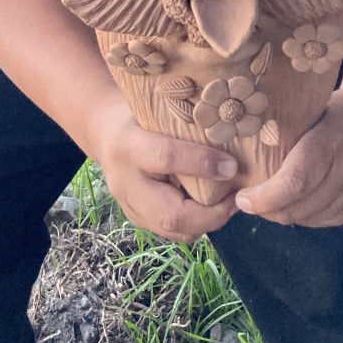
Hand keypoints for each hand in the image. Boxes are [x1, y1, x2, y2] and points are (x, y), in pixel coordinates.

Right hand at [94, 101, 237, 241]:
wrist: (105, 136)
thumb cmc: (138, 115)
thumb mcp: (155, 110)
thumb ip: (183, 124)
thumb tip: (228, 129)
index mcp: (128, 146)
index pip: (166, 157)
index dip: (202, 163)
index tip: (232, 166)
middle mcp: (126, 183)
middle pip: (171, 213)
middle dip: (211, 214)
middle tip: (237, 199)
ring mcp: (129, 207)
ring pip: (174, 230)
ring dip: (208, 222)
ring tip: (231, 203)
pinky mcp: (137, 220)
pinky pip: (172, 231)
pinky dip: (197, 224)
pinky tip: (213, 207)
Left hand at [233, 94, 342, 226]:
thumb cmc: (329, 107)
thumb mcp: (306, 107)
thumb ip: (280, 129)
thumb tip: (233, 142)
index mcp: (328, 142)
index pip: (295, 182)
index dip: (265, 196)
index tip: (241, 197)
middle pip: (297, 207)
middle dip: (265, 209)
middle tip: (244, 199)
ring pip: (305, 219)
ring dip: (279, 214)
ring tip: (262, 199)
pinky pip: (317, 222)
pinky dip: (298, 215)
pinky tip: (288, 200)